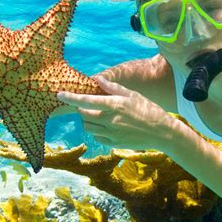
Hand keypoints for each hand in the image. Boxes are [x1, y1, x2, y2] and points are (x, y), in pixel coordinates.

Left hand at [57, 76, 174, 149]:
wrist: (161, 133)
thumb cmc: (148, 110)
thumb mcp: (132, 95)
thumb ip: (112, 87)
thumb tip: (97, 78)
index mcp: (114, 105)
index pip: (86, 100)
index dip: (70, 98)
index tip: (59, 95)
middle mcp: (110, 120)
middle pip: (83, 114)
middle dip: (82, 108)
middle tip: (89, 105)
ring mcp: (111, 134)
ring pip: (88, 127)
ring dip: (88, 120)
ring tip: (99, 115)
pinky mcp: (113, 143)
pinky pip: (97, 137)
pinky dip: (97, 131)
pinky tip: (107, 126)